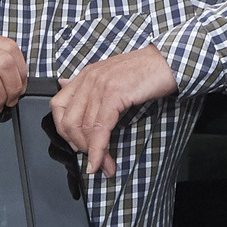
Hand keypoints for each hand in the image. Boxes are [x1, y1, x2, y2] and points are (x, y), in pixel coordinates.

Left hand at [48, 46, 176, 176]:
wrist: (168, 61)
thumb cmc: (145, 71)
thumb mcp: (111, 76)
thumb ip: (88, 85)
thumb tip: (63, 85)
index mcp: (86, 76)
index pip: (58, 106)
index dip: (63, 130)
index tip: (77, 144)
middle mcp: (89, 79)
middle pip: (68, 121)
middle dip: (78, 146)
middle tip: (91, 158)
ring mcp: (100, 86)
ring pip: (84, 129)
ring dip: (93, 153)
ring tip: (103, 165)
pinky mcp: (114, 94)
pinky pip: (100, 129)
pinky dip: (99, 150)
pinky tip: (102, 162)